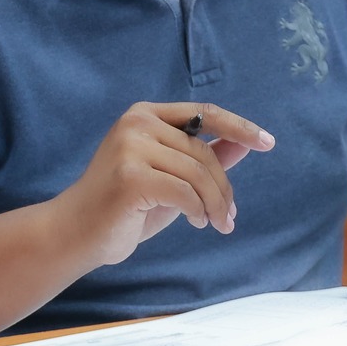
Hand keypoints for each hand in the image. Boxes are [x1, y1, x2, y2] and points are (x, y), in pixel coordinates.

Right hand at [53, 102, 274, 267]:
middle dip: (223, 188)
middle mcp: (136, 124)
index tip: (268, 143)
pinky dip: (199, 211)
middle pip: (204, 152)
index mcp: (143, 115)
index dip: (239, 127)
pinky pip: (186, 193)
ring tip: (215, 223)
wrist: (79, 232)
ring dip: (215, 204)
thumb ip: (203, 156)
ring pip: (198, 174)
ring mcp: (131, 148)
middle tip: (228, 217)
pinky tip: (197, 223)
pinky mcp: (131, 176)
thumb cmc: (125, 205)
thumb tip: (245, 142)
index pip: (204, 113)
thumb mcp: (171, 177)